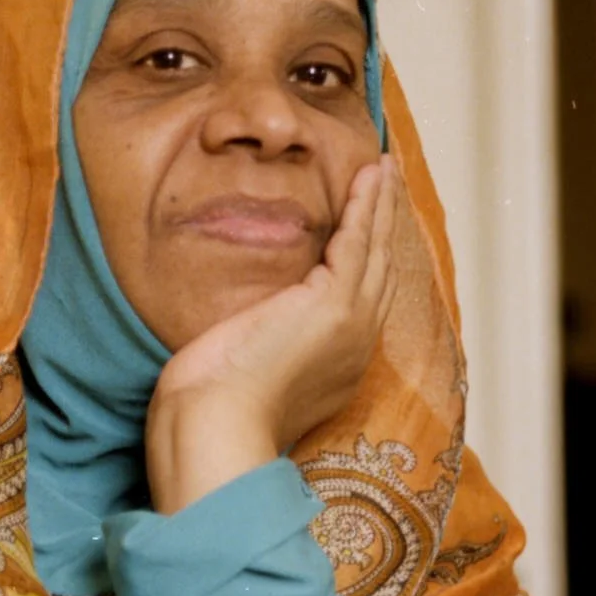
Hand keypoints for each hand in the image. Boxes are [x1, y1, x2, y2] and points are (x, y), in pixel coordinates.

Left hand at [144, 155, 400, 512]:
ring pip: (374, 252)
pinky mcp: (336, 303)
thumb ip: (256, 347)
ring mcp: (351, 325)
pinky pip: (358, 240)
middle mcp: (353, 349)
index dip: (364, 264)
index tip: (362, 232)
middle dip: (382, 229)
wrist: (214, 426)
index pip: (357, 305)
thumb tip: (244, 330)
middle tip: (385, 186)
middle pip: (378, 275)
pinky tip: (368, 174)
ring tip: (382, 169)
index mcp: (333, 371)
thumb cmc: (210, 412)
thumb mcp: (240, 374)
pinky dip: (365, 204)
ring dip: (379, 206)